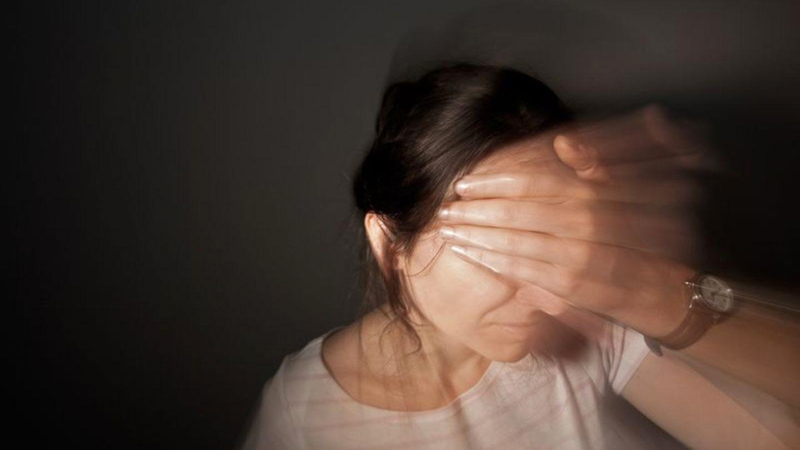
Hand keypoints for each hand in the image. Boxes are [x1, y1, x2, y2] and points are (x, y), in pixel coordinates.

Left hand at [437, 106, 708, 336]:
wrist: (657, 283)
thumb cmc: (633, 230)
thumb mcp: (621, 189)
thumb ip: (593, 163)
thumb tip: (563, 142)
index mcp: (593, 195)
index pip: (532, 184)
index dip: (494, 182)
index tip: (464, 183)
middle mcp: (586, 226)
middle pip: (516, 215)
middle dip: (476, 213)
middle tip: (445, 210)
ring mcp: (578, 260)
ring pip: (516, 246)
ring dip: (478, 239)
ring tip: (449, 232)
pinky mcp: (572, 289)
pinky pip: (527, 274)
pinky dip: (496, 264)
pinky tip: (474, 255)